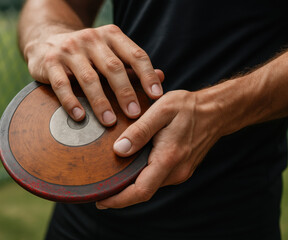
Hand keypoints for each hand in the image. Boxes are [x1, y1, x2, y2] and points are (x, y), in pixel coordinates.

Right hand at [24, 24, 163, 125]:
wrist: (46, 40)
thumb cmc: (86, 53)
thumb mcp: (110, 53)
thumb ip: (132, 65)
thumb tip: (162, 76)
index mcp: (111, 36)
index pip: (135, 55)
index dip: (147, 76)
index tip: (156, 96)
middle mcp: (91, 39)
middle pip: (113, 68)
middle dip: (125, 93)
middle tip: (134, 114)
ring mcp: (69, 49)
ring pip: (89, 78)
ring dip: (100, 102)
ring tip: (109, 122)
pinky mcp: (50, 62)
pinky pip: (62, 84)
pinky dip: (71, 102)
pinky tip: (80, 117)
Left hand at [96, 90, 222, 208]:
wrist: (216, 112)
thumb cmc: (189, 108)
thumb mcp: (162, 110)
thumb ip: (140, 131)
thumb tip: (118, 150)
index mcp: (168, 158)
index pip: (140, 190)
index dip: (118, 200)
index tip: (100, 201)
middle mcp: (176, 171)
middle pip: (143, 191)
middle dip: (120, 196)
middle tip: (99, 192)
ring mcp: (180, 172)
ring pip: (150, 186)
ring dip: (131, 187)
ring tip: (111, 180)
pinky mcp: (181, 169)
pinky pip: (157, 178)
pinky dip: (142, 178)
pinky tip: (131, 169)